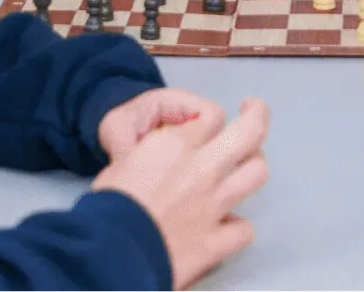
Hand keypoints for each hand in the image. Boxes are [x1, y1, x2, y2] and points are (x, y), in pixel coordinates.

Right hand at [92, 97, 270, 290]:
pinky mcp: (215, 241)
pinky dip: (237, 226)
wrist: (108, 253)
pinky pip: (243, 229)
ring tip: (247, 165)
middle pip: (251, 131)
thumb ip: (148, 154)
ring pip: (256, 173)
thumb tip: (151, 160)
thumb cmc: (107, 208)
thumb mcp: (120, 165)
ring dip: (253, 167)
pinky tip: (228, 223)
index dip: (211, 118)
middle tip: (254, 110)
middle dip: (257, 115)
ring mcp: (213, 205)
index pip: (212, 115)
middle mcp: (202, 169)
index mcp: (174, 145)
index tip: (210, 123)